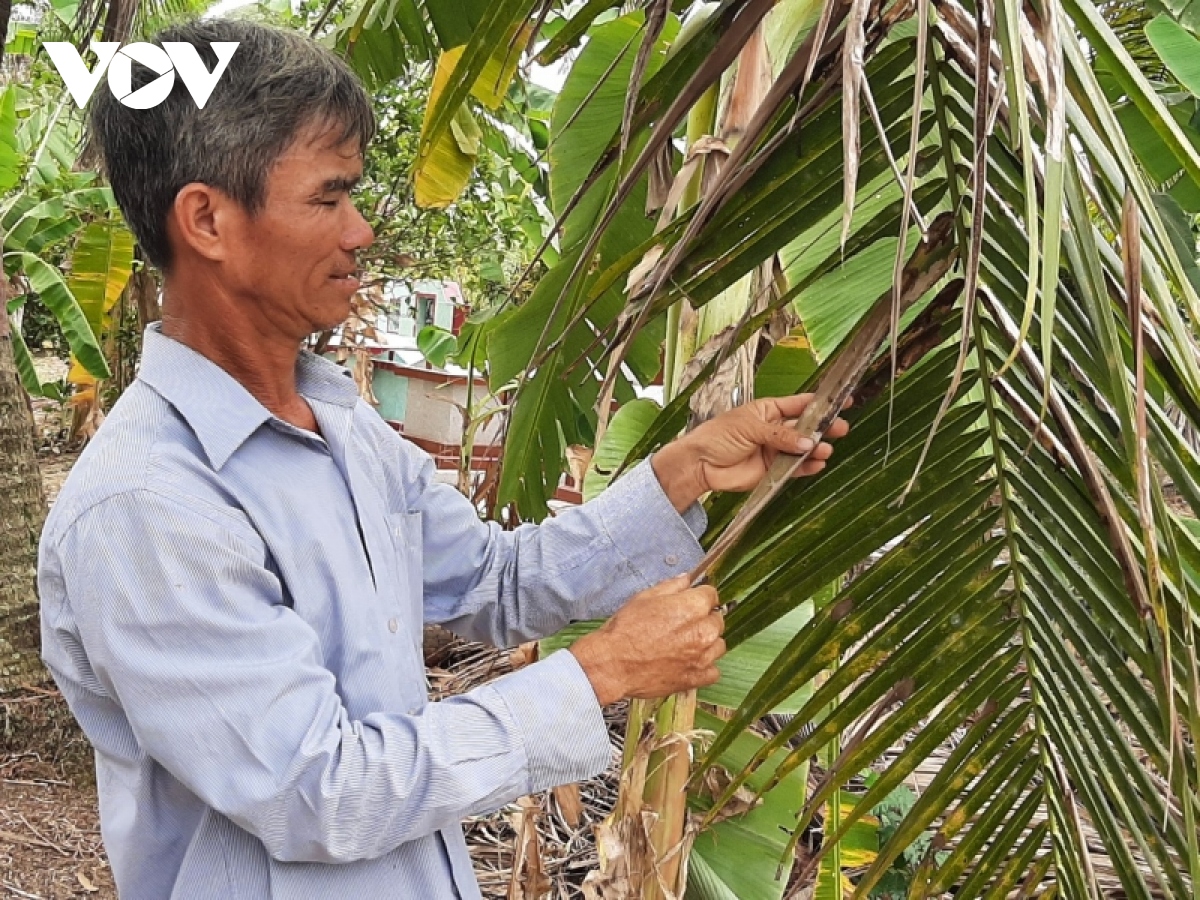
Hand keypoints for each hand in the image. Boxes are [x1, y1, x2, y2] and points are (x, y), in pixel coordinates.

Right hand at [569, 575, 724, 705]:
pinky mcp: (696, 678)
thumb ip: (672, 586)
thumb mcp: (645, 597)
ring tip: (686, 644)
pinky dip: (705, 667)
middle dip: (704, 619)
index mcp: (693, 607)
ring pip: (718, 645)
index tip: (691, 601)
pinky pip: (713, 671)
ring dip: (707, 643)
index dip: (699, 596)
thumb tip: (687, 579)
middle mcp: (703, 631)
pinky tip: (690, 663)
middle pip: (717, 620)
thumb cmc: (625, 629)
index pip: (711, 594)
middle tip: (683, 624)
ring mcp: (702, 657)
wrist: (613, 664)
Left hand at [651, 394, 850, 511]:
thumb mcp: (749, 427)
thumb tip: (806, 441)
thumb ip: (779, 435)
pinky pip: (794, 468)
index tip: (842, 400)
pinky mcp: (772, 470)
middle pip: (805, 427)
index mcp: (768, 411)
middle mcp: (775, 430)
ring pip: (802, 448)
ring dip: (816, 448)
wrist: (700, 464)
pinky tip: (817, 464)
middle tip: (840, 427)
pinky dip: (807, 466)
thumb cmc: (718, 436)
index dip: (820, 403)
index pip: (799, 404)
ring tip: (825, 449)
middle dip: (823, 427)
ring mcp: (774, 450)